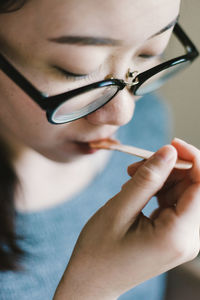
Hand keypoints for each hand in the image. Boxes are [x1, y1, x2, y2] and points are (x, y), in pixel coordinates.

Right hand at [54, 138, 199, 299]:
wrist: (93, 282)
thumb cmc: (99, 250)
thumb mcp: (119, 210)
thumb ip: (147, 179)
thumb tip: (170, 151)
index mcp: (177, 236)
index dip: (193, 158)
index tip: (171, 144)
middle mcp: (188, 239)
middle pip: (194, 187)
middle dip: (170, 168)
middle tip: (137, 165)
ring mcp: (183, 239)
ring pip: (184, 192)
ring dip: (161, 178)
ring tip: (131, 177)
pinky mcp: (174, 236)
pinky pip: (175, 202)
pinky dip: (158, 190)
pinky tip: (137, 189)